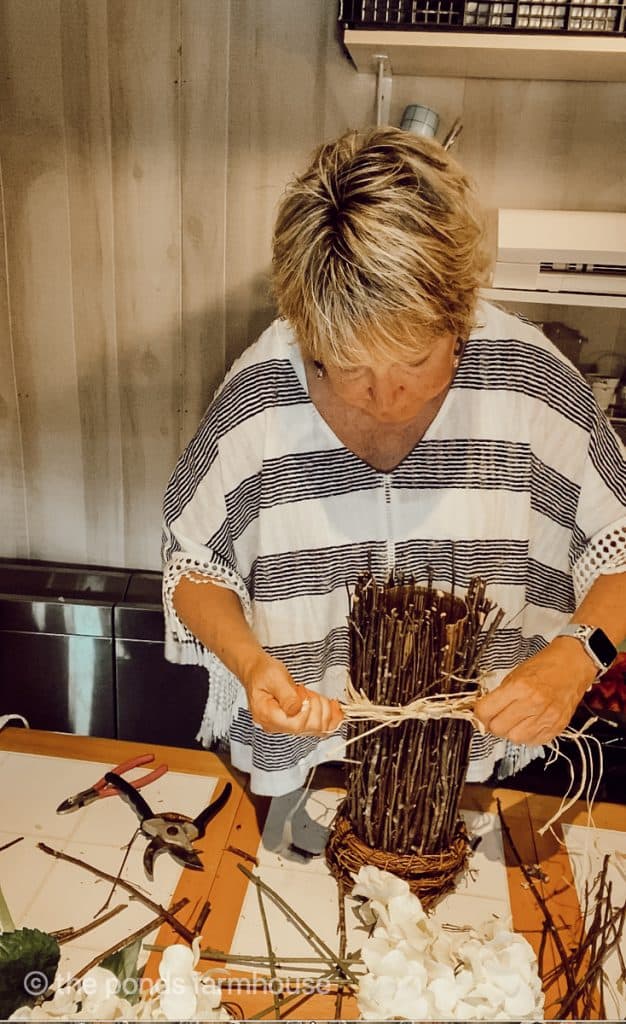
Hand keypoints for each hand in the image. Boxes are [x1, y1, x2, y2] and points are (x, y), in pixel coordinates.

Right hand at [242, 653, 343, 735]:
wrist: (258, 670)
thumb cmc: (263, 672)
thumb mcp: (274, 678)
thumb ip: (287, 696)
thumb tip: (298, 710)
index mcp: (267, 716)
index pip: (296, 725)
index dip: (308, 710)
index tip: (304, 694)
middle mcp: (277, 726)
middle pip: (309, 728)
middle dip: (317, 708)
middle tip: (307, 692)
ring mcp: (287, 726)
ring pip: (317, 729)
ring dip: (324, 710)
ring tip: (313, 695)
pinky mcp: (296, 722)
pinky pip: (318, 727)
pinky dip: (330, 717)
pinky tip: (333, 707)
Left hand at [473, 637, 596, 745]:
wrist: (573, 665)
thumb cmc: (544, 666)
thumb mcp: (515, 673)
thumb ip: (500, 694)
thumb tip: (484, 712)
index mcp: (519, 686)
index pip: (486, 710)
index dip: (479, 713)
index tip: (480, 712)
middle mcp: (533, 703)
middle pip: (498, 728)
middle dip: (492, 724)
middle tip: (495, 717)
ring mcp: (547, 717)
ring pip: (515, 738)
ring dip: (509, 732)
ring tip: (513, 721)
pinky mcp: (557, 727)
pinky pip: (533, 741)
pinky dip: (527, 736)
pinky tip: (527, 724)